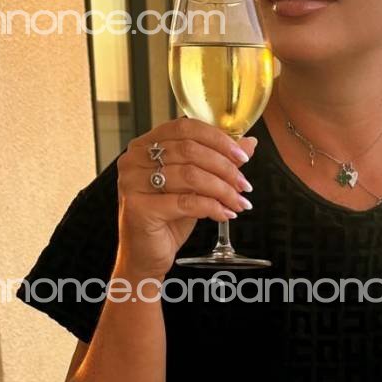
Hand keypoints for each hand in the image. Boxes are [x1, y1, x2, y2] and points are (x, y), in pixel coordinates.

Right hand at [115, 118, 256, 277]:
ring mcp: (132, 183)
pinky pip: (186, 202)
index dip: (218, 139)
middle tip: (244, 184)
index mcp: (145, 145)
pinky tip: (225, 214)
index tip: (242, 156)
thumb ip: (218, 160)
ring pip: (190, 176)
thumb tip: (249, 142)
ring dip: (222, 189)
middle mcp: (134, 159)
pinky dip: (212, 207)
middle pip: (190, 151)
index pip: (185, 127)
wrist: (146, 253)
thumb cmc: (168, 217)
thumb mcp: (196, 185)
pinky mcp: (139, 208)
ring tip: (239, 202)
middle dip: (225, 168)